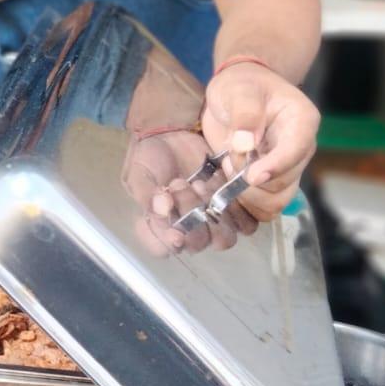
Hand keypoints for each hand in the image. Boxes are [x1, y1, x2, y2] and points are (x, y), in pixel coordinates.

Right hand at [121, 129, 256, 255]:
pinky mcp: (235, 210)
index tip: (173, 230)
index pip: (163, 249)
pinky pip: (246, 225)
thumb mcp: (138, 174)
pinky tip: (223, 187)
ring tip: (200, 183)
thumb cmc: (150, 158)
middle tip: (179, 183)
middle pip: (197, 243)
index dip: (168, 242)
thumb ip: (147, 194)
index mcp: (160, 228)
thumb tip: (162, 208)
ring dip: (214, 213)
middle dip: (189, 212)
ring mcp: (213, 222)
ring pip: (223, 239)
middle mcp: (187, 231)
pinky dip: (238, 209)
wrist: (173, 136)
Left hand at [202, 60, 319, 220]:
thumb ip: (243, 113)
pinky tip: (229, 183)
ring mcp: (287, 168)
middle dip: (250, 180)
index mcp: (301, 121)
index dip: (275, 167)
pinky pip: (263, 205)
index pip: (296, 151)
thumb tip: (245, 144)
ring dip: (247, 195)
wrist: (237, 93)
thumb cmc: (241, 86)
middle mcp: (300, 149)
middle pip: (284, 182)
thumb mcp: (238, 90)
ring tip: (229, 168)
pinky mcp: (271, 180)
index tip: (250, 176)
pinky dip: (244, 203)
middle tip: (228, 159)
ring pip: (275, 201)